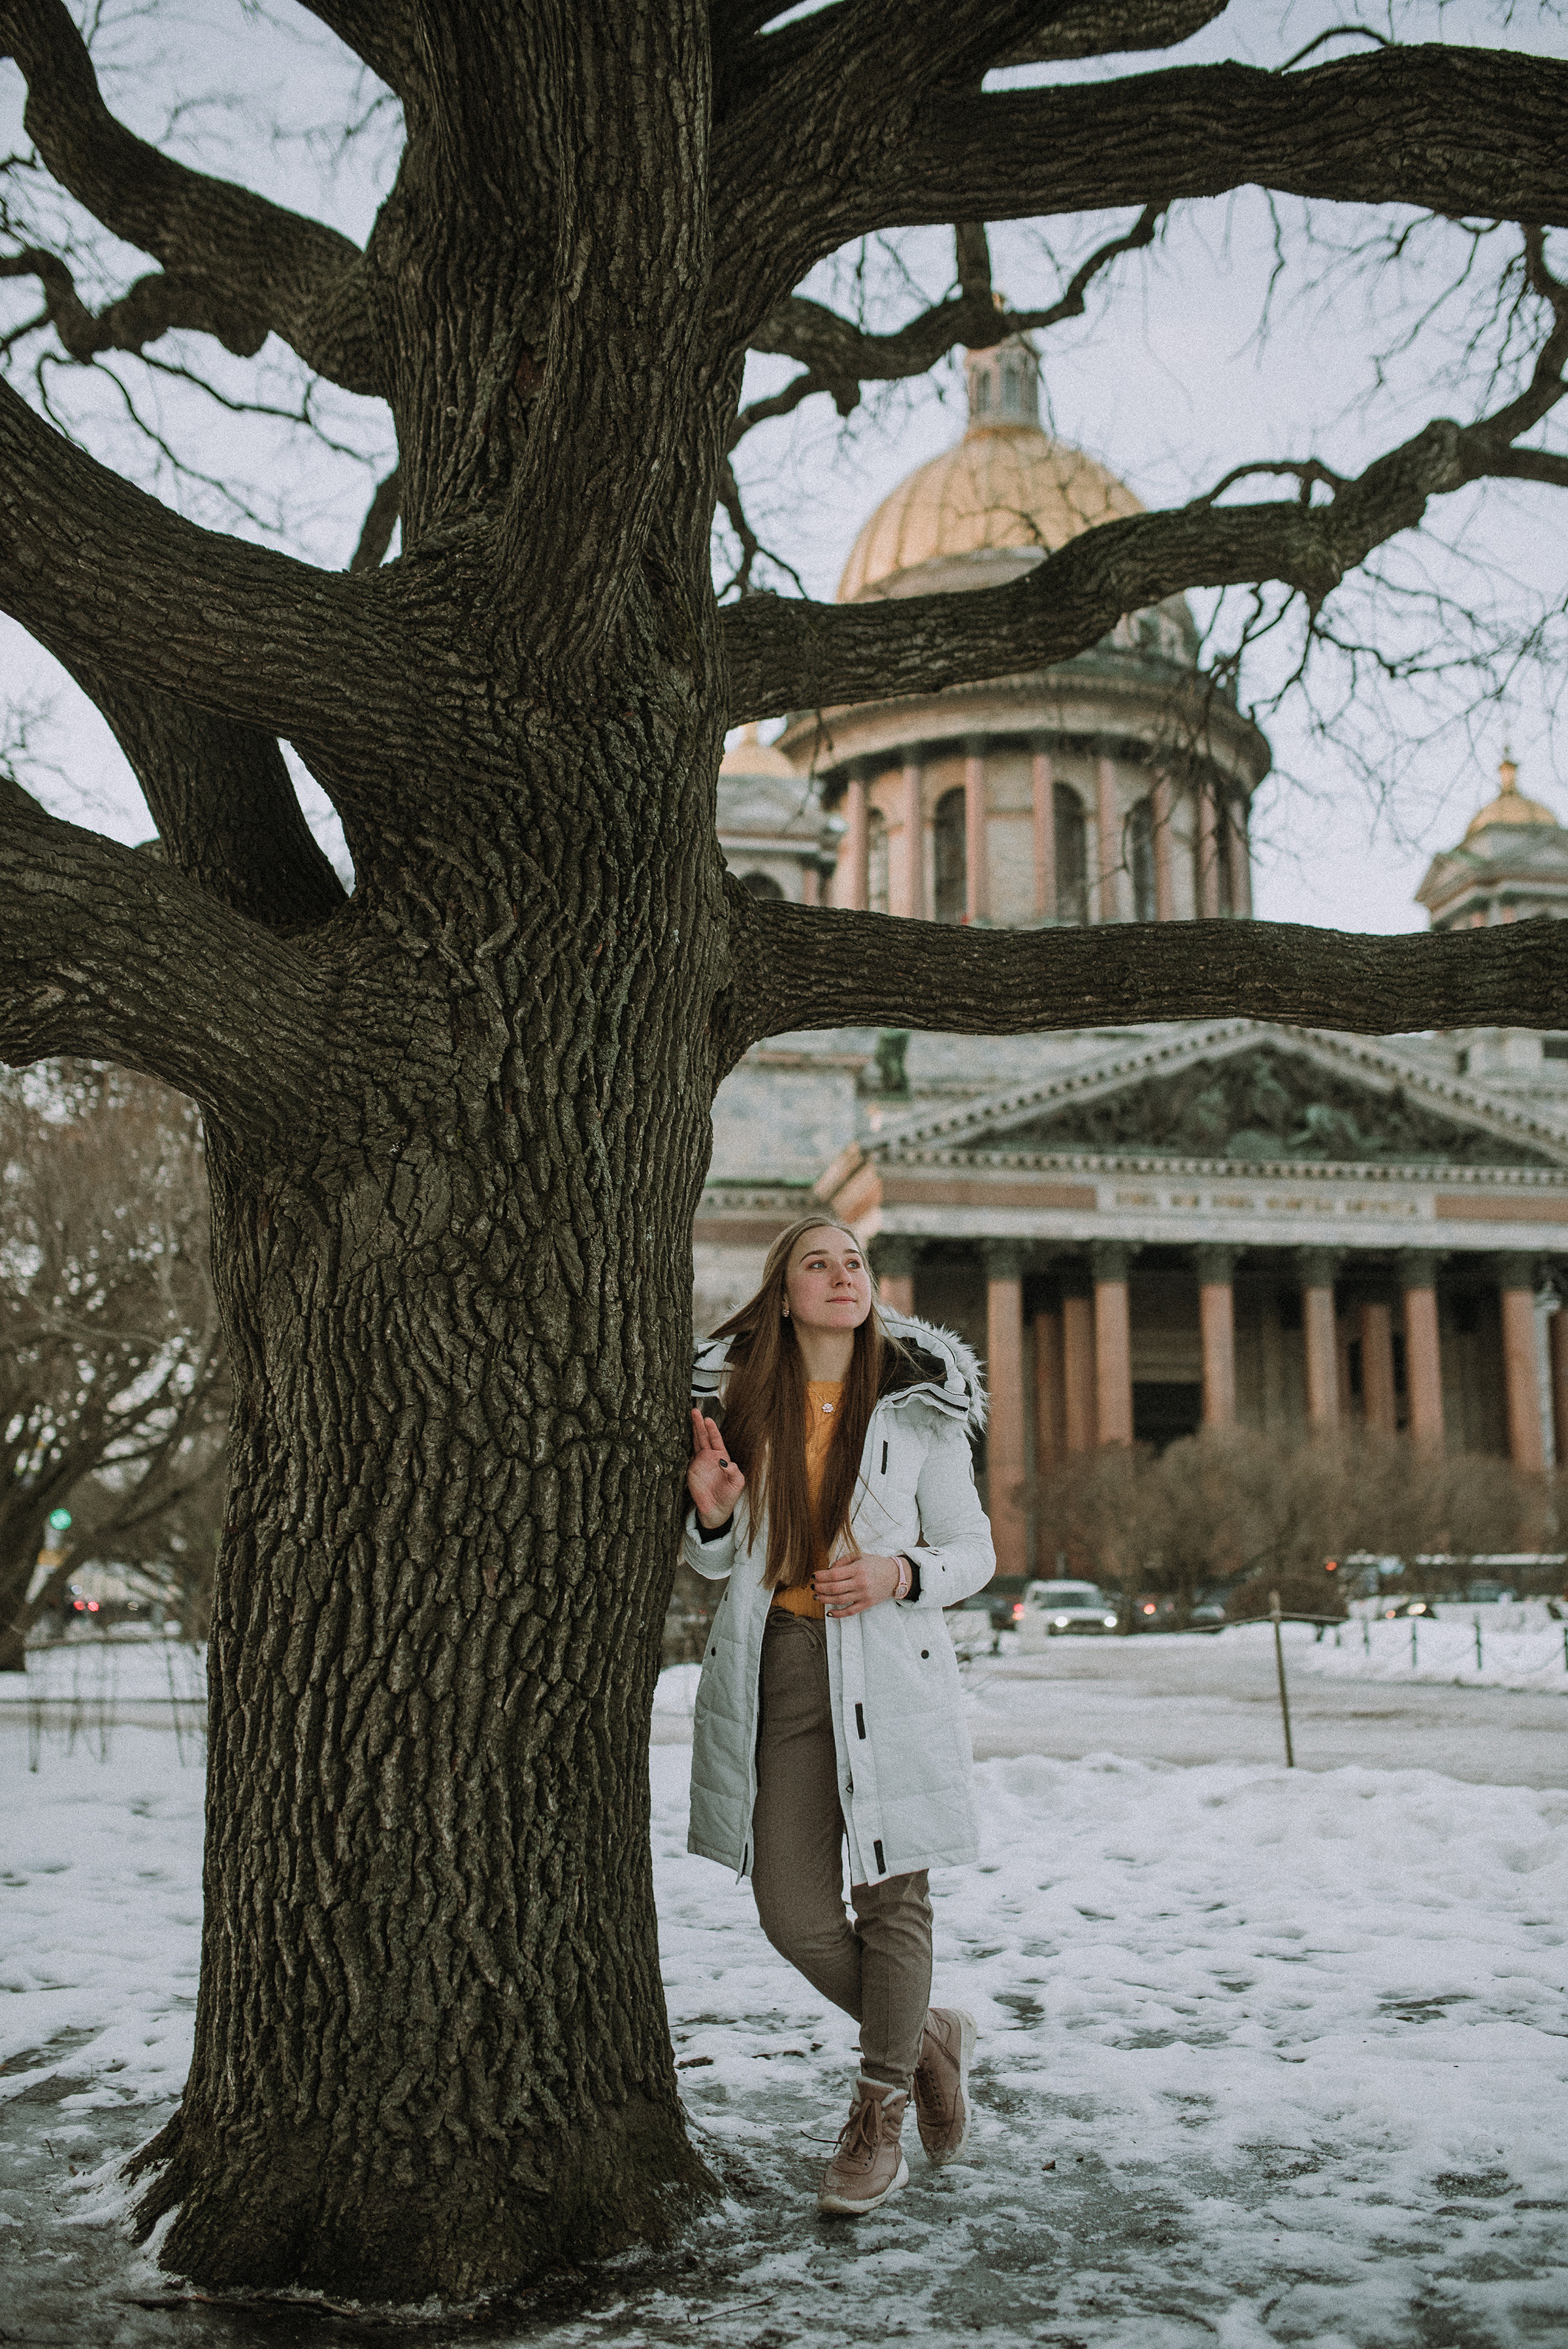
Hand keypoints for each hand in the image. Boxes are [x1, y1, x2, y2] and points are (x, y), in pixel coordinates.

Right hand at [687, 1409, 744, 1528]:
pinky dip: (684, 1444)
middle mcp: (710, 1457)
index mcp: (722, 1457)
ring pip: (695, 1442)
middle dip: (700, 1424)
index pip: (716, 1440)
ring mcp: (699, 1462)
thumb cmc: (728, 1496)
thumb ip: (734, 1472)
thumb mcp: (737, 1484)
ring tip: (689, 1416)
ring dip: (693, 1430)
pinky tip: (681, 1434)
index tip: (708, 1419)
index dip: (712, 1429)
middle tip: (695, 1411)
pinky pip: (686, 1453)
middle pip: (704, 1437)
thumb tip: (725, 1463)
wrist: (716, 1510)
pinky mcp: (690, 1469)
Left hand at [813, 1553, 902, 1617]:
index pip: (834, 1574)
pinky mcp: (866, 1604)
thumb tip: (828, 1570)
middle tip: (812, 1587)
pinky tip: (829, 1612)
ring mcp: (863, 1595)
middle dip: (820, 1588)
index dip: (821, 1576)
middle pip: (834, 1588)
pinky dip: (838, 1614)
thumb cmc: (875, 1564)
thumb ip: (843, 1560)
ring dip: (824, 1599)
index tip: (813, 1576)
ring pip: (839, 1600)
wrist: (895, 1575)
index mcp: (858, 1569)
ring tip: (816, 1597)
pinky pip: (849, 1611)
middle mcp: (860, 1582)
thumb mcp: (859, 1556)